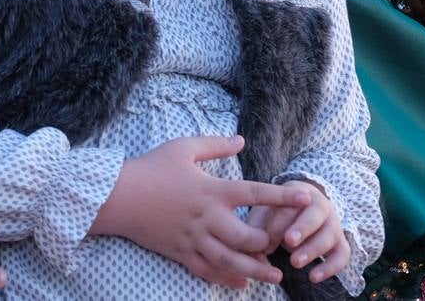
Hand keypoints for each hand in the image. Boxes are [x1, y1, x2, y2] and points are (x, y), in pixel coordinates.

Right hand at [90, 135, 310, 288]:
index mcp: (212, 190)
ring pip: (230, 260)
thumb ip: (216, 145)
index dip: (282, 197)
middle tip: (284, 246)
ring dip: (255, 270)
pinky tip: (241, 283)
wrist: (118, 196)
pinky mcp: (180, 252)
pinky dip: (226, 279)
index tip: (306, 198)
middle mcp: (207, 218)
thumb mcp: (183, 148)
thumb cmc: (151, 168)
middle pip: (247, 237)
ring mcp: (194, 238)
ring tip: (274, 276)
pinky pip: (207, 270)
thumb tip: (242, 141)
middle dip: (268, 244)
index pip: (255, 194)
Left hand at [246, 179, 350, 283]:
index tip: (266, 237)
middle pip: (315, 214)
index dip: (279, 222)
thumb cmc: (279, 212)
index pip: (290, 205)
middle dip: (302, 228)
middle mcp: (321, 205)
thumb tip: (254, 250)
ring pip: (329, 235)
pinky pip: (342, 255)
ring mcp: (334, 224)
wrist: (304, 210)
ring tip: (295, 263)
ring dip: (313, 249)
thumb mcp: (265, 213)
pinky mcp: (340, 243)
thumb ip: (256, 228)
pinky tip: (313, 277)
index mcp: (299, 193)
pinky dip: (330, 267)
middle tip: (289, 241)